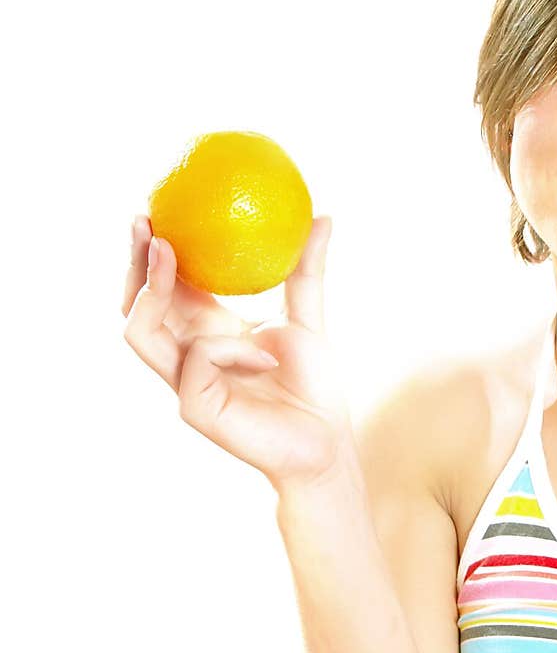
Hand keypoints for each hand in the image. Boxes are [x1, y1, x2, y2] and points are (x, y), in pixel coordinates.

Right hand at [122, 214, 354, 490]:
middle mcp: (187, 356)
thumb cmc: (315, 389)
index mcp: (207, 333)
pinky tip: (264, 357)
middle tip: (147, 222)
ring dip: (151, 289)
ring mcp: (185, 384)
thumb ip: (306, 272)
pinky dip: (227, 348)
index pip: (166, 288)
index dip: (153, 251)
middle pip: (137, 307)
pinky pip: (196, 360)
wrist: (327, 445)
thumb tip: (323, 216)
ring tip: (168, 253)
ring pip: (140, 332)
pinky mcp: (195, 409)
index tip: (157, 207)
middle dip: (133, 263)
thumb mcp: (310, 320)